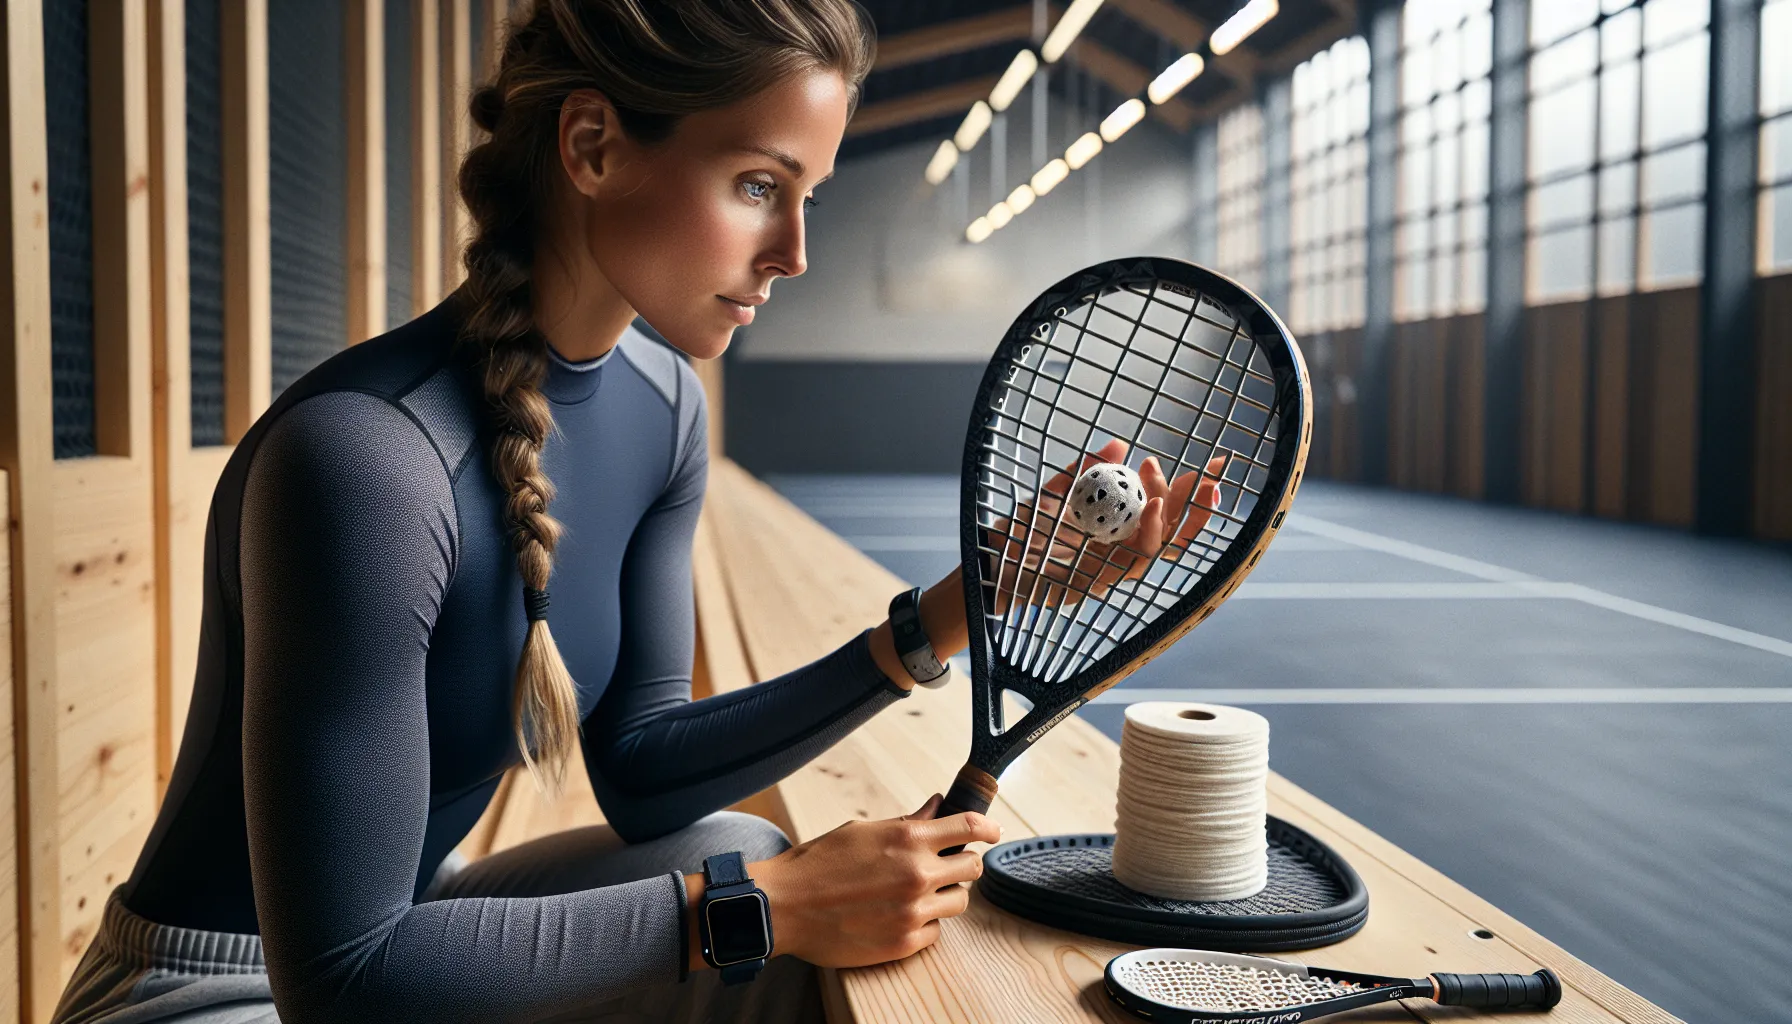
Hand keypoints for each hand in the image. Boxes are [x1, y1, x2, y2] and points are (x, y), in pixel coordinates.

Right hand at [750, 794, 999, 966]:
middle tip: (949, 865)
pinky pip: (935, 931)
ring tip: (919, 892)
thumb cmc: (819, 863)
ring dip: (946, 894)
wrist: (785, 907)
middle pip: (973, 867)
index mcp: (908, 838)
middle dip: (965, 863)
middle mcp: (917, 874)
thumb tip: (937, 806)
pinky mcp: (904, 943)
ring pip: (959, 902)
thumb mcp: (864, 831)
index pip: (970, 827)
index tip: (994, 831)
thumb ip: (908, 822)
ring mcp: (913, 911)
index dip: (990, 827)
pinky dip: (925, 922)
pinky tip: (900, 914)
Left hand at [986, 438, 1225, 612]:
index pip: (1163, 511)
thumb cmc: (1020, 534)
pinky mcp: (1096, 583)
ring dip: (1174, 515)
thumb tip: (1118, 442)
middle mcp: (1118, 550)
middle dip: (1196, 504)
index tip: (1210, 464)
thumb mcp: (1054, 494)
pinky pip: (1131, 562)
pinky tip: (1155, 508)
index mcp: (1115, 529)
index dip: (1188, 491)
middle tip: (1214, 472)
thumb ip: (1084, 472)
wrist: (987, 565)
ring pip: (1158, 547)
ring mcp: (1110, 569)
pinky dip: (1147, 535)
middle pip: (1171, 531)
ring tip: (1183, 485)